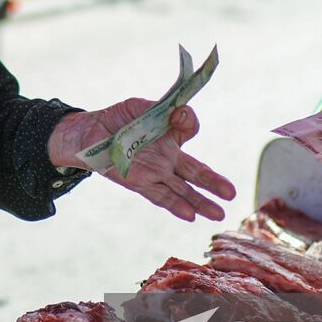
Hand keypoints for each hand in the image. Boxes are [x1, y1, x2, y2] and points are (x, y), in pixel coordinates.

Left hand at [49, 101, 235, 221]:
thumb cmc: (116, 119)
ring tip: (219, 214)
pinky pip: (160, 195)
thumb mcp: (137, 106)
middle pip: (196, 171)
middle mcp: (167, 156)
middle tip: (232, 193)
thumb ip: (160, 107)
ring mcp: (155, 172)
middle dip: (214, 183)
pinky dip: (175, 205)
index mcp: (169, 134)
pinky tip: (191, 215)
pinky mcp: (140, 183)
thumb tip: (180, 111)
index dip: (187, 122)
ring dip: (200, 202)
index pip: (188, 129)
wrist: (88, 134)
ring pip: (183, 190)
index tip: (180, 116)